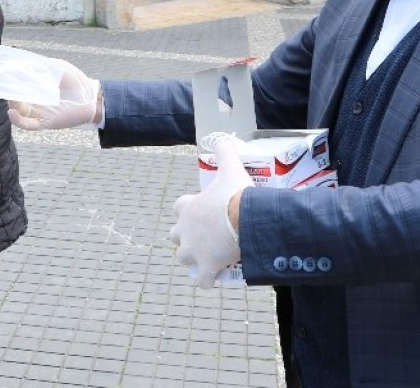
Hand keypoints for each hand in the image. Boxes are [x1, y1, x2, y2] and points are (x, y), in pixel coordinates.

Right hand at [7, 58, 99, 129]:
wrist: (92, 97)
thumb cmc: (76, 81)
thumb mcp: (57, 67)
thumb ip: (40, 65)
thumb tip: (20, 64)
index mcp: (36, 87)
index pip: (16, 84)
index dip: (7, 80)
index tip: (0, 73)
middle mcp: (34, 100)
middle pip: (13, 98)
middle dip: (7, 91)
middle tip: (2, 84)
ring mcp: (38, 112)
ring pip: (17, 111)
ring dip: (11, 104)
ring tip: (12, 97)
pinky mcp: (44, 122)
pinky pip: (26, 124)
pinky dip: (17, 120)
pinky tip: (12, 112)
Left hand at [169, 134, 252, 288]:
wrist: (244, 220)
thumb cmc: (234, 194)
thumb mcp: (230, 168)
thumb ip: (225, 152)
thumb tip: (223, 138)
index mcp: (188, 208)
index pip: (178, 208)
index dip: (187, 210)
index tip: (199, 211)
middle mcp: (184, 231)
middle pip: (175, 236)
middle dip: (185, 237)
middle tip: (203, 237)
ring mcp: (193, 251)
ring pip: (184, 258)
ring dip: (193, 259)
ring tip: (208, 259)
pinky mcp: (206, 267)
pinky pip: (202, 281)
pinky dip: (207, 281)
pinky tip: (214, 279)